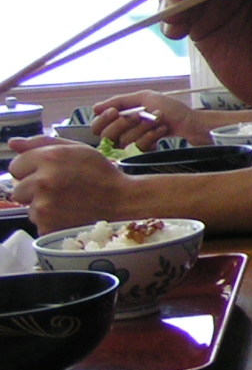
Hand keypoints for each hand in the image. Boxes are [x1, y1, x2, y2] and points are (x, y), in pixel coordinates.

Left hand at [6, 136, 137, 233]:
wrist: (121, 201)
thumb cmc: (100, 173)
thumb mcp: (76, 150)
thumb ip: (42, 143)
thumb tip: (12, 143)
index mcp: (49, 158)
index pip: (16, 166)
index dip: (31, 170)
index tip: (48, 173)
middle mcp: (42, 181)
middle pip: (18, 189)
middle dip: (33, 189)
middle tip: (59, 188)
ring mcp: (43, 206)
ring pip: (29, 207)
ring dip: (43, 205)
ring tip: (67, 202)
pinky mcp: (46, 226)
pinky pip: (39, 222)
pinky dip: (50, 220)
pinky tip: (69, 213)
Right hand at [92, 91, 203, 148]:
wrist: (193, 124)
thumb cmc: (172, 109)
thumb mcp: (146, 98)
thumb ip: (120, 101)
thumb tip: (95, 108)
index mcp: (122, 120)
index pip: (98, 127)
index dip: (103, 120)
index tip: (116, 112)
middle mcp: (125, 135)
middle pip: (106, 136)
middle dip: (125, 123)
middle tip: (141, 115)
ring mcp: (135, 146)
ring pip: (124, 141)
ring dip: (143, 127)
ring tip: (159, 120)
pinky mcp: (146, 154)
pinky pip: (138, 148)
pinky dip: (151, 136)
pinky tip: (162, 130)